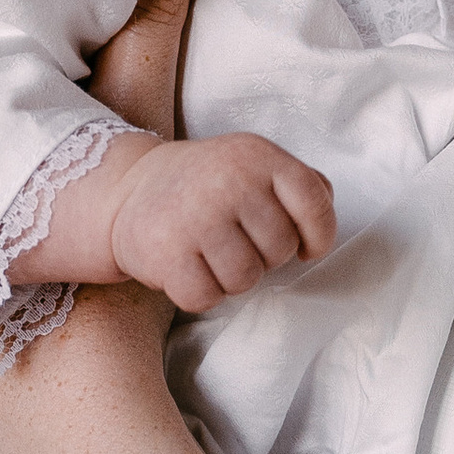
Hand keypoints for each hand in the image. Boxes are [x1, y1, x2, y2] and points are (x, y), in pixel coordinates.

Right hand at [107, 131, 334, 308]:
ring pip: (246, 279)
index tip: (307, 249)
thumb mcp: (251, 163)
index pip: (314, 202)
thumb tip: (325, 205)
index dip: (319, 235)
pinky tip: (186, 267)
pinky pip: (207, 298)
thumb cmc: (204, 185)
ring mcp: (196, 216)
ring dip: (230, 278)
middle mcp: (229, 180)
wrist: (128, 188)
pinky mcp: (166, 252)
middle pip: (280, 250)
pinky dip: (199, 293)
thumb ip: (297, 181)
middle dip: (263, 257)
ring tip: (209, 253)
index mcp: (257, 155)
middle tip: (234, 240)